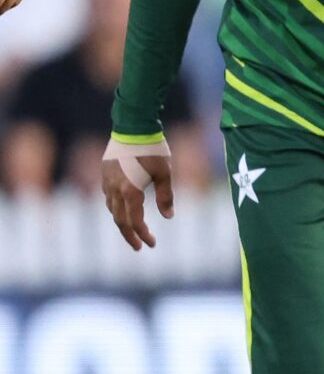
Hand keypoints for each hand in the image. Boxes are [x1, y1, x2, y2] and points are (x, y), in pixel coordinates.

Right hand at [102, 136, 175, 251]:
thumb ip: (166, 197)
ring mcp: (107, 182)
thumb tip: (168, 217)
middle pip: (119, 221)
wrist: (133, 126)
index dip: (143, 235)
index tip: (152, 244)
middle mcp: (115, 189)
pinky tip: (125, 209)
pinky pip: (109, 197)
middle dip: (130, 236)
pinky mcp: (105, 175)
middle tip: (140, 247)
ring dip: (122, 222)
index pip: (134, 221)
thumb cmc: (153, 149)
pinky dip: (117, 208)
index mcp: (130, 191)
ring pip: (112, 209)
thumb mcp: (165, 173)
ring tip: (134, 230)